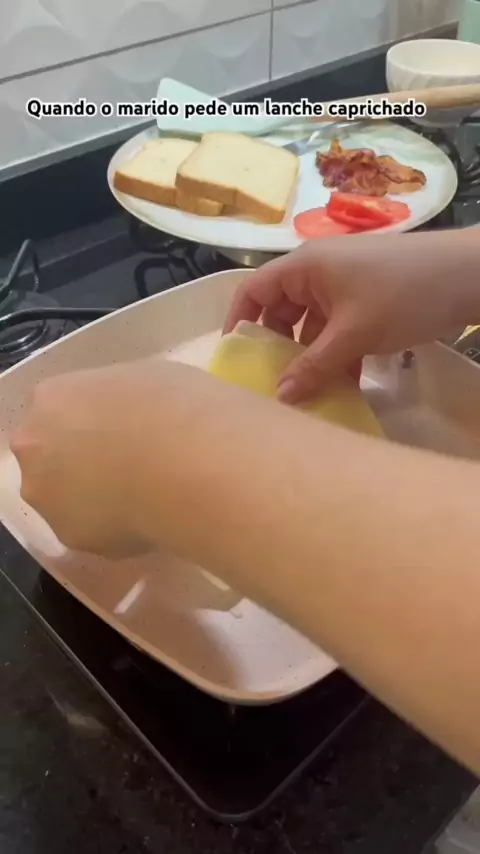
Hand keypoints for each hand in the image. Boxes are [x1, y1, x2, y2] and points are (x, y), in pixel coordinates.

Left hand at [10, 361, 167, 558]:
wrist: (193, 470)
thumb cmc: (177, 408)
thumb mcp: (147, 376)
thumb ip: (118, 400)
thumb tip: (129, 415)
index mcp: (52, 398)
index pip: (58, 408)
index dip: (91, 420)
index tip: (121, 427)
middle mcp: (35, 448)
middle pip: (48, 454)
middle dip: (78, 459)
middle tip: (127, 463)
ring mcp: (48, 497)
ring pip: (64, 497)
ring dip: (91, 496)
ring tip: (142, 496)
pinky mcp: (70, 538)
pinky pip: (91, 530)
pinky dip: (113, 526)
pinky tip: (147, 518)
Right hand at [224, 230, 473, 402]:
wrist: (468, 275)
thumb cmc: (402, 294)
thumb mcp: (354, 334)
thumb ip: (314, 366)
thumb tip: (280, 397)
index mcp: (304, 267)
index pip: (253, 291)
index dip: (239, 323)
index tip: (235, 360)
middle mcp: (317, 274)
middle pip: (281, 313)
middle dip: (278, 350)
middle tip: (274, 387)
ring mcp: (343, 288)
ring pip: (312, 328)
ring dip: (311, 360)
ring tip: (309, 397)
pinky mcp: (366, 303)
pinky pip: (337, 331)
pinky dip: (336, 356)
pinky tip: (342, 387)